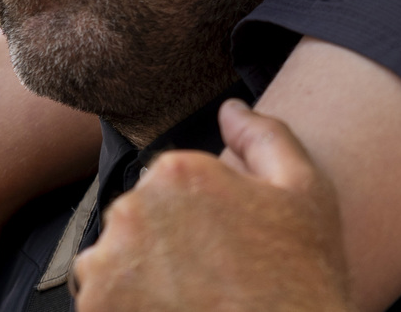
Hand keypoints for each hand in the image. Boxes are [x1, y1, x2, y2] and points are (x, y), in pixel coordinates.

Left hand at [71, 101, 353, 311]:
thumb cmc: (301, 278)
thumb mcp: (305, 192)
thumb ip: (264, 137)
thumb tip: (231, 109)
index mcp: (178, 173)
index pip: (168, 183)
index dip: (199, 216)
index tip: (224, 245)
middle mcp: (133, 210)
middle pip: (138, 219)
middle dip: (165, 243)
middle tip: (210, 276)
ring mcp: (108, 264)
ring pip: (114, 260)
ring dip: (139, 276)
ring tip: (190, 298)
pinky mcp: (95, 308)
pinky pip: (101, 299)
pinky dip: (126, 306)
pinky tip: (171, 310)